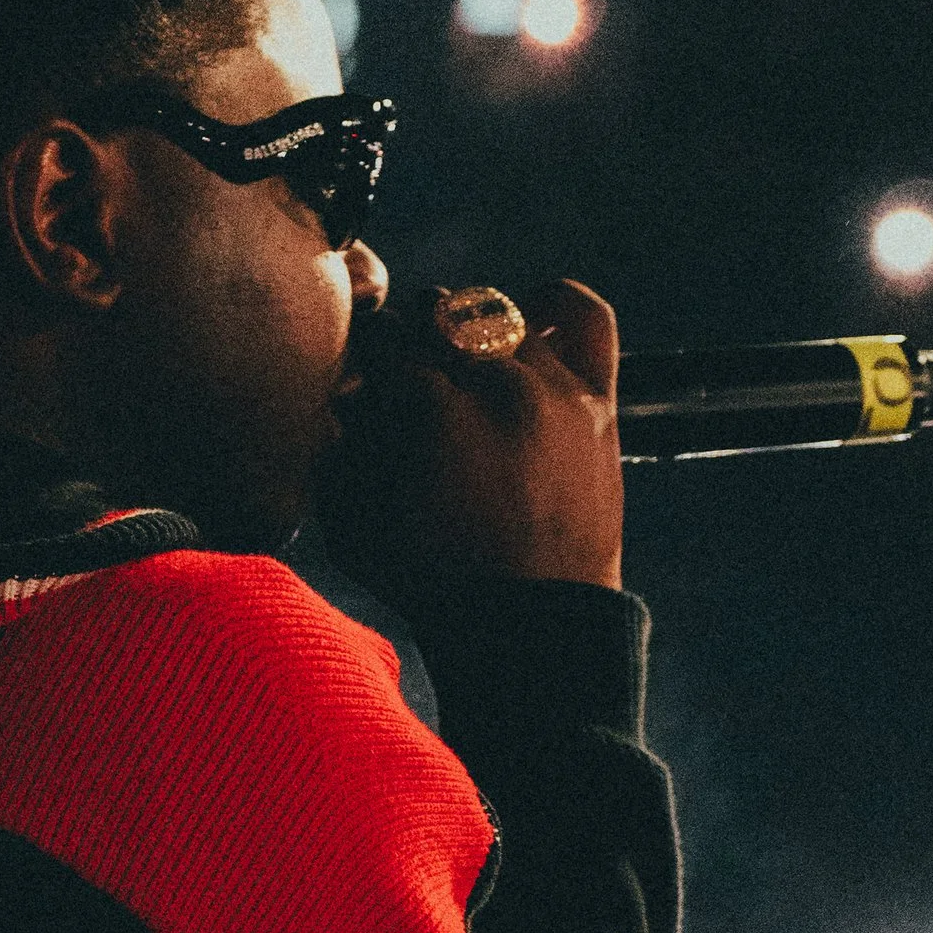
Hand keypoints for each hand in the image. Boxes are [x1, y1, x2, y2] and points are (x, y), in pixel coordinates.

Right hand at [320, 277, 624, 606]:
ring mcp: (554, 388)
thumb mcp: (354, 529)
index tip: (363, 386)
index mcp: (433, 413)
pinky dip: (552, 304)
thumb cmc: (434, 585)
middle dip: (410, 343)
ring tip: (459, 379)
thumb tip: (340, 401)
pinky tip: (526, 324)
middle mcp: (499, 387)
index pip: (384, 339)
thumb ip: (334, 455)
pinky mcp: (597, 400)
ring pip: (499, 313)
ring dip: (469, 337)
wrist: (532, 628)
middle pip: (437, 312)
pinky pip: (583, 315)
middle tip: (405, 385)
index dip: (364, 360)